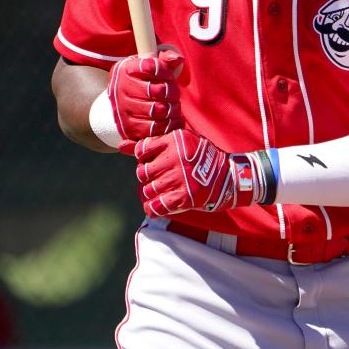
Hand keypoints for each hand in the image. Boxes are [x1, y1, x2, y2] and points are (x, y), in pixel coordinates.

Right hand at [108, 48, 183, 153]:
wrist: (124, 102)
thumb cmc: (143, 80)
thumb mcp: (151, 65)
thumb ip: (165, 58)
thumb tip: (178, 59)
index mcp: (126, 69)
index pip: (150, 67)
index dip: (165, 72)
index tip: (169, 76)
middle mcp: (120, 88)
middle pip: (156, 91)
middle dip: (172, 92)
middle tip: (175, 94)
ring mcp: (122, 109)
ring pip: (156, 110)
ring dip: (172, 109)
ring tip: (175, 107)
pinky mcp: (127, 127)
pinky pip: (151, 129)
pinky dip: (167, 125)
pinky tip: (172, 120)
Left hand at [135, 130, 266, 216]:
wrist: (228, 176)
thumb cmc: (200, 157)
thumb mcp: (180, 142)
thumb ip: (149, 144)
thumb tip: (120, 145)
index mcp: (174, 140)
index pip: (142, 150)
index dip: (145, 158)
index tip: (155, 161)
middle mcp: (175, 158)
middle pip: (142, 172)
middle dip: (147, 177)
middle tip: (159, 178)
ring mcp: (179, 178)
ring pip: (148, 190)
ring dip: (152, 193)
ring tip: (162, 190)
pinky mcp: (184, 197)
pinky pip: (157, 206)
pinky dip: (154, 208)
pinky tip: (157, 206)